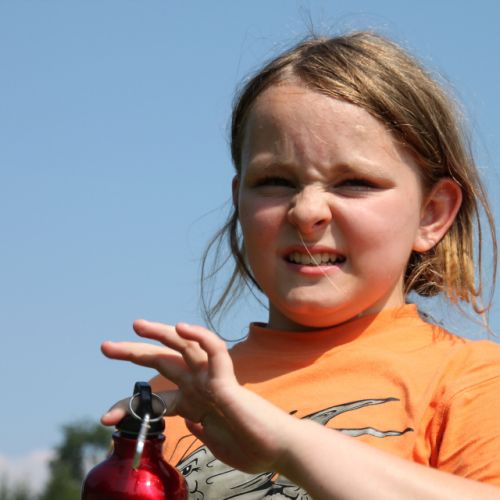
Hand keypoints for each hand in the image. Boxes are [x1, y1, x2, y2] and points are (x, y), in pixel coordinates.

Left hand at [101, 320, 297, 473]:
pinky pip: (214, 350)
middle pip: (163, 362)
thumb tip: (188, 421)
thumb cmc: (252, 447)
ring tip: (136, 325)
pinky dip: (200, 335)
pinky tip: (182, 327)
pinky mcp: (228, 379)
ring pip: (185, 346)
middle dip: (133, 353)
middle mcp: (200, 386)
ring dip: (161, 333)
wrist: (278, 450)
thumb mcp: (214, 443)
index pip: (155, 398)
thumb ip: (199, 429)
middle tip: (106, 347)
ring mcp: (213, 380)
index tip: (106, 417)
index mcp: (194, 403)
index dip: (129, 405)